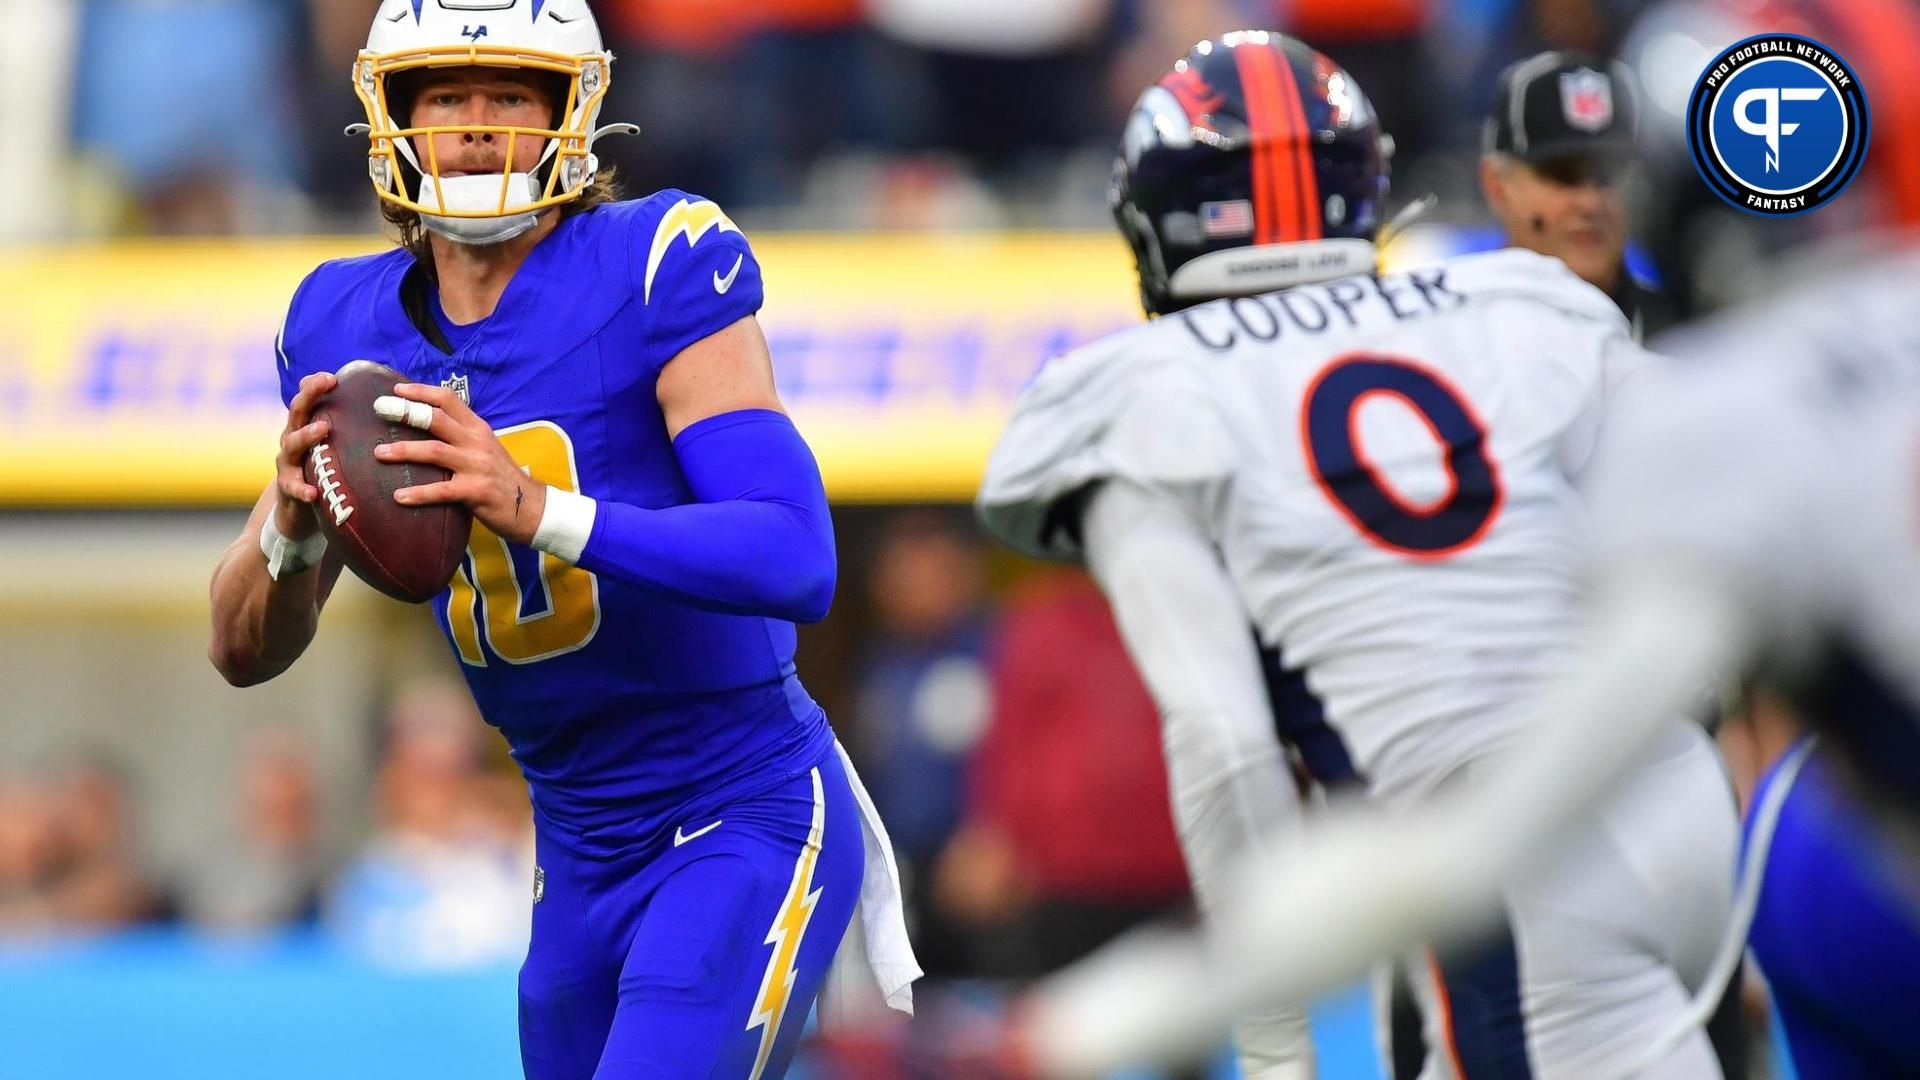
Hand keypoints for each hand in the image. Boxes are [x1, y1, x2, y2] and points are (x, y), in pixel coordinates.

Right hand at [274, 372, 337, 539]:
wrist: (298, 512)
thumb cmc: (323, 472)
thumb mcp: (334, 448)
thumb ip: (350, 430)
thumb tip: (388, 409)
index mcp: (306, 427)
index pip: (308, 400)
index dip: (315, 385)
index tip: (333, 375)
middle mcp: (293, 439)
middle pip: (297, 412)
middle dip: (309, 395)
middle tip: (326, 383)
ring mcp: (287, 463)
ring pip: (292, 444)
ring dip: (306, 434)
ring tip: (322, 428)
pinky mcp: (287, 488)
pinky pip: (292, 487)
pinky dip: (302, 489)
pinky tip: (312, 493)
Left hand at [372, 383, 547, 545]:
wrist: (532, 507)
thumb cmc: (503, 479)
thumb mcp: (486, 449)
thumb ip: (462, 437)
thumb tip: (427, 429)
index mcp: (478, 428)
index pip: (448, 400)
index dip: (421, 392)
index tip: (396, 389)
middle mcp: (476, 442)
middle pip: (436, 419)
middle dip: (405, 412)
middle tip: (380, 409)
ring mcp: (477, 466)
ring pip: (434, 451)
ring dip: (404, 451)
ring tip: (379, 454)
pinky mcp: (476, 491)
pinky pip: (441, 490)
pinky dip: (418, 493)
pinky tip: (399, 497)